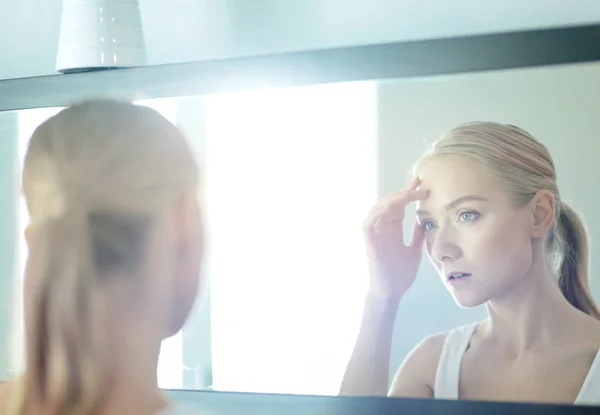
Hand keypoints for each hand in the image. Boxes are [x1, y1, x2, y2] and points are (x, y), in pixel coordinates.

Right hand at [362, 177, 427, 302]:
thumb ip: (417, 235)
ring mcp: (374, 233)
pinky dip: (379, 211)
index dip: (409, 194)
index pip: (399, 206)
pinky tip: (393, 206)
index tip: (422, 184)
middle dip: (404, 191)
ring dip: (393, 199)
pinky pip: (370, 221)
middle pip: (390, 203)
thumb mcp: (414, 251)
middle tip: (418, 182)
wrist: (391, 292)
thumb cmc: (401, 274)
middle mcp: (382, 228)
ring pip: (379, 208)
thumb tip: (424, 220)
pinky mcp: (369, 240)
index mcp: (392, 229)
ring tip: (408, 194)